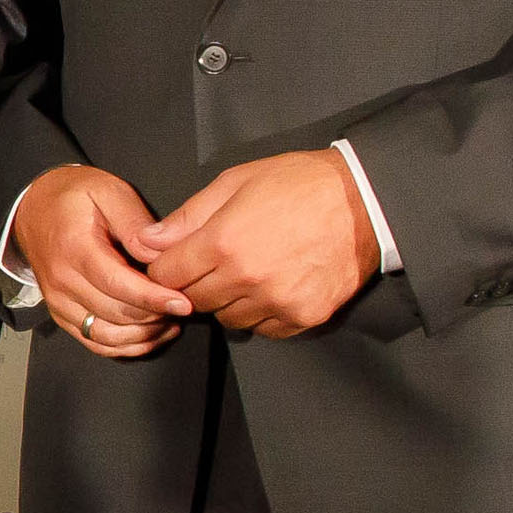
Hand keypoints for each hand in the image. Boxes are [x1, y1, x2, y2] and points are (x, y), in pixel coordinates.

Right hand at [10, 165, 189, 357]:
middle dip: (155, 315)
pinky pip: (96, 343)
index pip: (117, 284)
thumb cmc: (72, 198)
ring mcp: (60, 302)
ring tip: (171, 320)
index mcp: (74, 248)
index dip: (153, 298)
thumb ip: (134, 222)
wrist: (34, 209)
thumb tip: (156, 255)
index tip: (182, 302)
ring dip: (143, 334)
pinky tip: (150, 334)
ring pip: (107, 336)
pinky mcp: (63, 315)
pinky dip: (126, 346)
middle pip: (115, 314)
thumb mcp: (107, 191)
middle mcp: (62, 281)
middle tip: (184, 306)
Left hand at [134, 148, 380, 339]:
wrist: (365, 200)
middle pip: (193, 301)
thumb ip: (188, 216)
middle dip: (193, 284)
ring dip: (227, 301)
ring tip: (245, 272)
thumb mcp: (236, 182)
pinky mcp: (303, 317)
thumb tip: (148, 241)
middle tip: (212, 264)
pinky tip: (271, 287)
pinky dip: (260, 314)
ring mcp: (277, 302)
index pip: (166, 276)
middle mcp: (247, 279)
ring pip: (227, 319)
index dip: (165, 267)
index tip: (174, 261)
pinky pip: (264, 330)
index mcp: (223, 243)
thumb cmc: (299, 183)